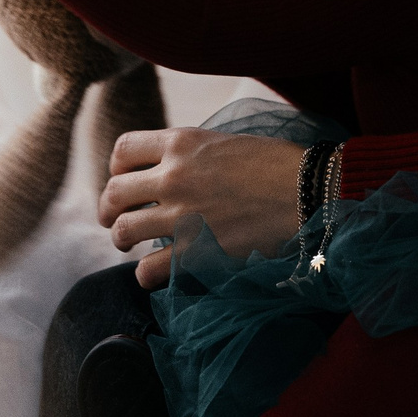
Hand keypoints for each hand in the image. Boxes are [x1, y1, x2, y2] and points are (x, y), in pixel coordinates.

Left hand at [100, 126, 305, 287]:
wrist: (310, 194)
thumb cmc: (279, 165)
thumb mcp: (227, 141)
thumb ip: (194, 153)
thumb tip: (174, 167)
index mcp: (183, 143)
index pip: (124, 150)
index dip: (116, 168)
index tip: (123, 179)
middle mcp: (174, 175)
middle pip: (114, 191)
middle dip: (108, 208)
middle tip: (113, 219)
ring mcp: (182, 214)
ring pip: (124, 230)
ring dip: (122, 240)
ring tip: (130, 246)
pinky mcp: (195, 251)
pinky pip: (149, 270)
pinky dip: (145, 275)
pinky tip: (154, 274)